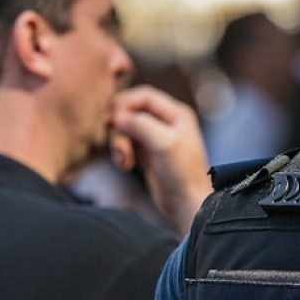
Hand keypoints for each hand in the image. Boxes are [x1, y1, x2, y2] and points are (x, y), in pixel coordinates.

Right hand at [111, 85, 211, 234]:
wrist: (186, 204)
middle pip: (131, 112)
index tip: (112, 118)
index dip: (125, 103)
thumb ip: (140, 124)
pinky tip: (125, 166)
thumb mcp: (163, 143)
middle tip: (119, 147)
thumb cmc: (181, 173)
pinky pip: (126, 144)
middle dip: (120, 128)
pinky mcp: (148, 154)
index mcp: (177, 114)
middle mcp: (167, 122)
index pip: (144, 96)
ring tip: (124, 161)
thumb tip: (116, 116)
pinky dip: (122, 153)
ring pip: (126, 129)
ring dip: (119, 143)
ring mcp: (156, 138)